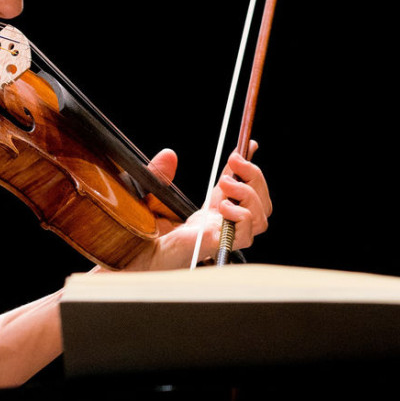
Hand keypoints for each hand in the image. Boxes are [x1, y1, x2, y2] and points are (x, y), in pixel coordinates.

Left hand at [121, 141, 270, 270]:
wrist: (138, 256)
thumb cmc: (144, 236)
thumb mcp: (153, 196)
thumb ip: (161, 174)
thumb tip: (169, 155)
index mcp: (212, 210)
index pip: (240, 185)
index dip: (247, 165)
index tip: (249, 144)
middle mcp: (223, 223)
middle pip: (260, 200)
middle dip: (254, 175)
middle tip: (234, 161)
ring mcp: (224, 235)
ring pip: (260, 215)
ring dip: (248, 193)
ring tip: (225, 185)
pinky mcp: (220, 245)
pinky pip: (247, 231)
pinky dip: (242, 215)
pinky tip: (223, 209)